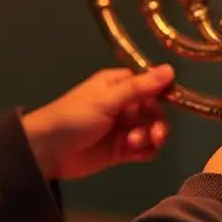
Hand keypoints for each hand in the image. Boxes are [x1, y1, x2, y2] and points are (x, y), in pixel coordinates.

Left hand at [21, 65, 175, 181]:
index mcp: (118, 84)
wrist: (48, 150)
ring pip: (151, 130)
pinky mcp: (121, 150)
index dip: (163, 93)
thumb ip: (139, 88)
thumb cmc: (74, 117)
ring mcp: (123, 127)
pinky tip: (134, 152)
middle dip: (156, 122)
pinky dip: (145, 151)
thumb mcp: (107, 100)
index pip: (151, 84)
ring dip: (149, 137)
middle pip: (155, 110)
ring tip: (132, 144)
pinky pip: (144, 149)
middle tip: (154, 136)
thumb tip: (170, 69)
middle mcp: (124, 104)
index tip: (173, 102)